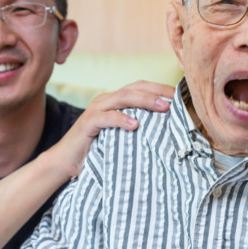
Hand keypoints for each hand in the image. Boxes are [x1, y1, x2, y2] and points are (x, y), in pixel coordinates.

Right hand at [48, 80, 174, 178]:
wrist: (66, 161)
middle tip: (176, 100)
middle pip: (135, 88)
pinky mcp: (87, 123)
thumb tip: (169, 131)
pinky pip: (106, 118)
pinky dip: (121, 119)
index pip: (141, 87)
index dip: (161, 88)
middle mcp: (106, 100)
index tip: (181, 95)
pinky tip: (134, 125)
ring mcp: (96, 110)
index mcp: (116, 101)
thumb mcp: (123, 136)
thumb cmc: (98, 149)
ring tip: (162, 108)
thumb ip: (139, 128)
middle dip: (157, 91)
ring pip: (123, 98)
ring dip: (145, 101)